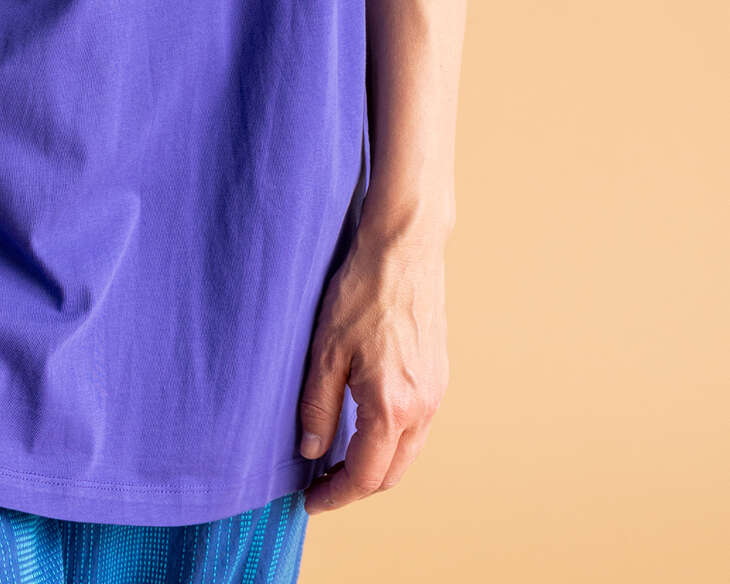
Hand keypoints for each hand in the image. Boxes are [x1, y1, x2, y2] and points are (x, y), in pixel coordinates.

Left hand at [297, 214, 450, 514]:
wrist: (405, 248)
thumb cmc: (363, 292)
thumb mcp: (325, 350)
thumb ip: (318, 405)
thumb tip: (311, 450)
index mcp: (392, 407)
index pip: (365, 476)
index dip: (336, 495)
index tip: (311, 500)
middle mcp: (421, 407)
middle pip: (391, 474)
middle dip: (355, 486)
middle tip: (320, 483)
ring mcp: (435, 392)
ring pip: (406, 452)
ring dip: (375, 464)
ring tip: (337, 457)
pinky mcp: (438, 374)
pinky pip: (416, 426)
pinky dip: (391, 440)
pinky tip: (364, 424)